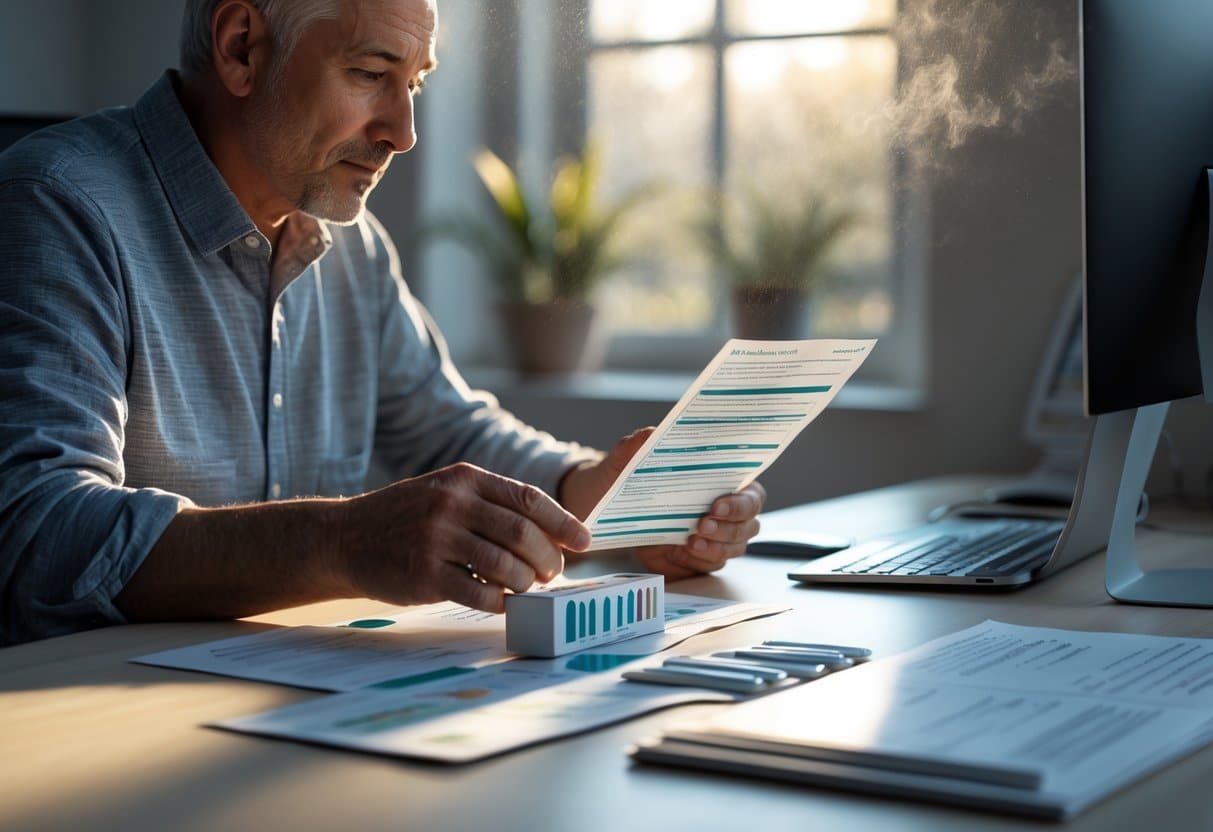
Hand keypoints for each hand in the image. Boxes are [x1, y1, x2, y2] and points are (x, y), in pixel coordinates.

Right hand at [334, 463, 590, 612]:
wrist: (345, 537)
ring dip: (526, 582)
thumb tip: (551, 532)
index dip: (563, 522)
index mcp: (464, 478)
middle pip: (523, 533)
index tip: (584, 541)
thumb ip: (490, 504)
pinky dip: (499, 602)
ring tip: (527, 587)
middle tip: (553, 573)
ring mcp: (436, 539)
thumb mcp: (445, 492)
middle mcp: (452, 504)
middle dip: (549, 558)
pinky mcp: (424, 575)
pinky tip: (502, 602)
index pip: (528, 498)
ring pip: (505, 565)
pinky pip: (479, 594)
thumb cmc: (406, 517)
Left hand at [559, 428, 766, 578]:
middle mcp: (727, 511)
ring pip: (734, 547)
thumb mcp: (624, 460)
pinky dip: (701, 560)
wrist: (609, 510)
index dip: (741, 502)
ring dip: (716, 546)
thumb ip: (634, 446)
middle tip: (703, 524)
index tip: (717, 504)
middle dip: (729, 526)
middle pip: (748, 524)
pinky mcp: (699, 557)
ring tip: (692, 543)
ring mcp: (716, 537)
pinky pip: (712, 563)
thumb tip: (649, 434)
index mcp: (723, 482)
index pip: (751, 493)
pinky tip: (684, 552)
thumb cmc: (627, 479)